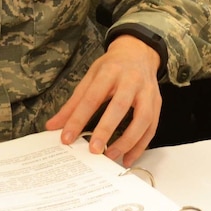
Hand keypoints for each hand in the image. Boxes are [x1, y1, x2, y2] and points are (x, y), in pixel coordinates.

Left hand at [45, 35, 161, 166]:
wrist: (137, 52)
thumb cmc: (111, 67)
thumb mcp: (90, 77)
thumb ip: (73, 103)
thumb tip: (53, 126)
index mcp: (110, 71)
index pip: (92, 97)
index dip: (79, 118)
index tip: (67, 137)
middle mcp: (131, 80)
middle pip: (119, 106)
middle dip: (106, 129)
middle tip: (94, 150)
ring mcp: (147, 91)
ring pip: (142, 118)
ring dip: (127, 141)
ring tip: (111, 156)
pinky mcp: (157, 103)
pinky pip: (152, 127)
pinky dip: (140, 145)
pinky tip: (127, 158)